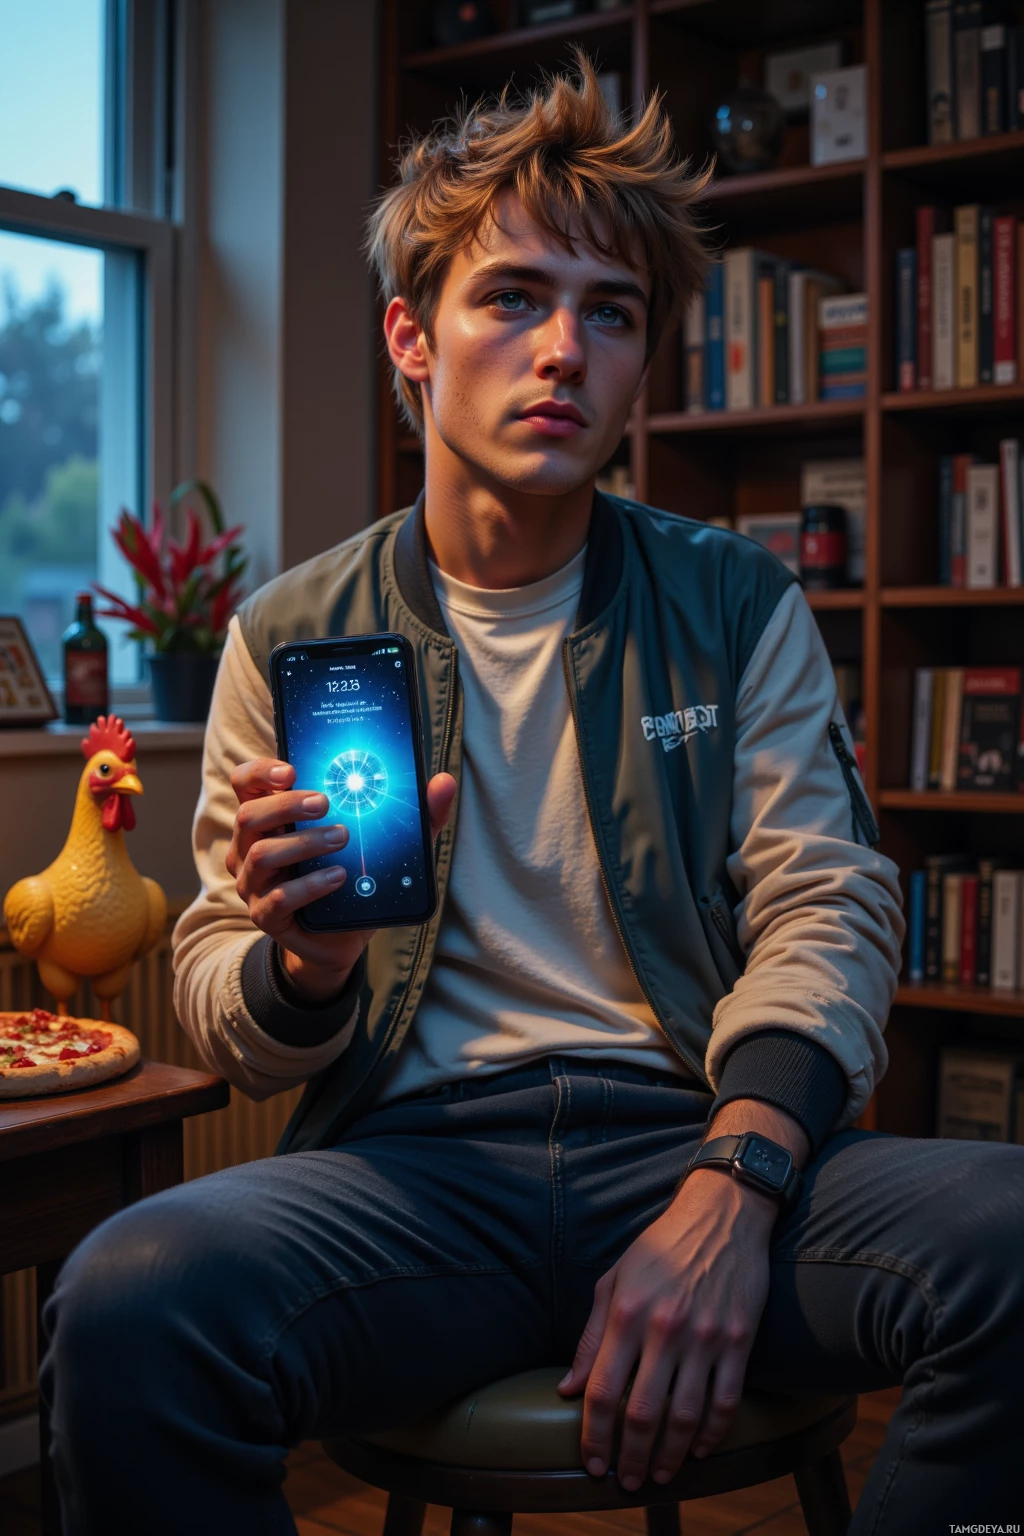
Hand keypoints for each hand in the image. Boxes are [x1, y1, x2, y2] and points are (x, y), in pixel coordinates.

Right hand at [226, 757, 456, 1000]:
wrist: (341, 939)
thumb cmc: (354, 879)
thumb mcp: (385, 843)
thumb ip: (414, 814)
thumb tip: (444, 783)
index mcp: (270, 819)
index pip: (246, 783)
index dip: (261, 772)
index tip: (292, 770)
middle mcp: (251, 848)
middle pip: (248, 814)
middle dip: (286, 804)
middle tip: (325, 802)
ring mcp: (254, 883)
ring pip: (262, 854)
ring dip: (304, 843)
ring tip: (342, 838)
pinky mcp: (265, 916)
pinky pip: (279, 899)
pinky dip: (311, 885)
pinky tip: (339, 877)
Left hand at [558, 1100, 807, 1488]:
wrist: (722, 1215)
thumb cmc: (661, 1246)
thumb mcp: (614, 1279)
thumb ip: (592, 1337)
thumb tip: (568, 1387)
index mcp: (627, 1313)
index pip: (602, 1389)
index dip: (594, 1434)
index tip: (592, 1461)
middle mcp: (665, 1328)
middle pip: (642, 1412)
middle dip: (630, 1457)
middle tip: (626, 1481)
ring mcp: (706, 1337)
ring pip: (686, 1416)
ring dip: (670, 1455)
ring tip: (658, 1474)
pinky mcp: (740, 1340)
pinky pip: (726, 1400)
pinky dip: (713, 1433)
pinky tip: (699, 1449)